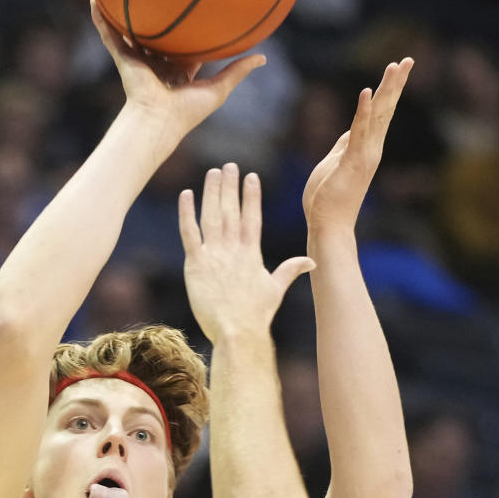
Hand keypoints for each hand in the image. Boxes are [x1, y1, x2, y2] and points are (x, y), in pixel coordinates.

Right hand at [90, 0, 263, 140]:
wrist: (159, 121)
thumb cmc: (189, 112)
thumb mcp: (220, 89)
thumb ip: (238, 71)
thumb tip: (263, 58)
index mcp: (179, 70)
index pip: (184, 46)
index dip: (189, 31)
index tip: (194, 13)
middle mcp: (158, 64)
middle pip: (157, 36)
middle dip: (157, 19)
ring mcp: (139, 61)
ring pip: (132, 32)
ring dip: (124, 13)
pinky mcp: (124, 59)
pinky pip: (110, 36)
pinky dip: (102, 20)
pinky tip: (95, 0)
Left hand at [179, 163, 312, 342]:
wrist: (238, 332)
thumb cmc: (257, 315)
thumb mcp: (275, 289)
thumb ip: (290, 270)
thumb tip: (312, 262)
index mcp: (251, 253)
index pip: (251, 217)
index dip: (251, 195)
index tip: (250, 176)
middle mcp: (233, 249)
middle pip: (231, 210)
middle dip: (230, 186)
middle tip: (228, 165)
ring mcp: (214, 255)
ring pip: (211, 216)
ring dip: (212, 192)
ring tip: (213, 172)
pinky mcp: (196, 264)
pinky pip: (190, 233)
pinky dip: (186, 213)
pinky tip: (186, 195)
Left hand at [301, 60, 413, 230]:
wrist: (329, 227)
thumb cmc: (327, 200)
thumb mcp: (334, 163)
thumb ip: (343, 146)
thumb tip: (348, 131)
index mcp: (366, 148)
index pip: (379, 113)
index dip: (388, 90)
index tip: (397, 67)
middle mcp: (371, 149)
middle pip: (385, 109)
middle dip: (395, 83)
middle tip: (407, 59)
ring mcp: (364, 155)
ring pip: (377, 116)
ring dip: (386, 90)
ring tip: (395, 67)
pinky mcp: (352, 162)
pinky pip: (357, 132)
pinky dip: (362, 112)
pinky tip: (367, 93)